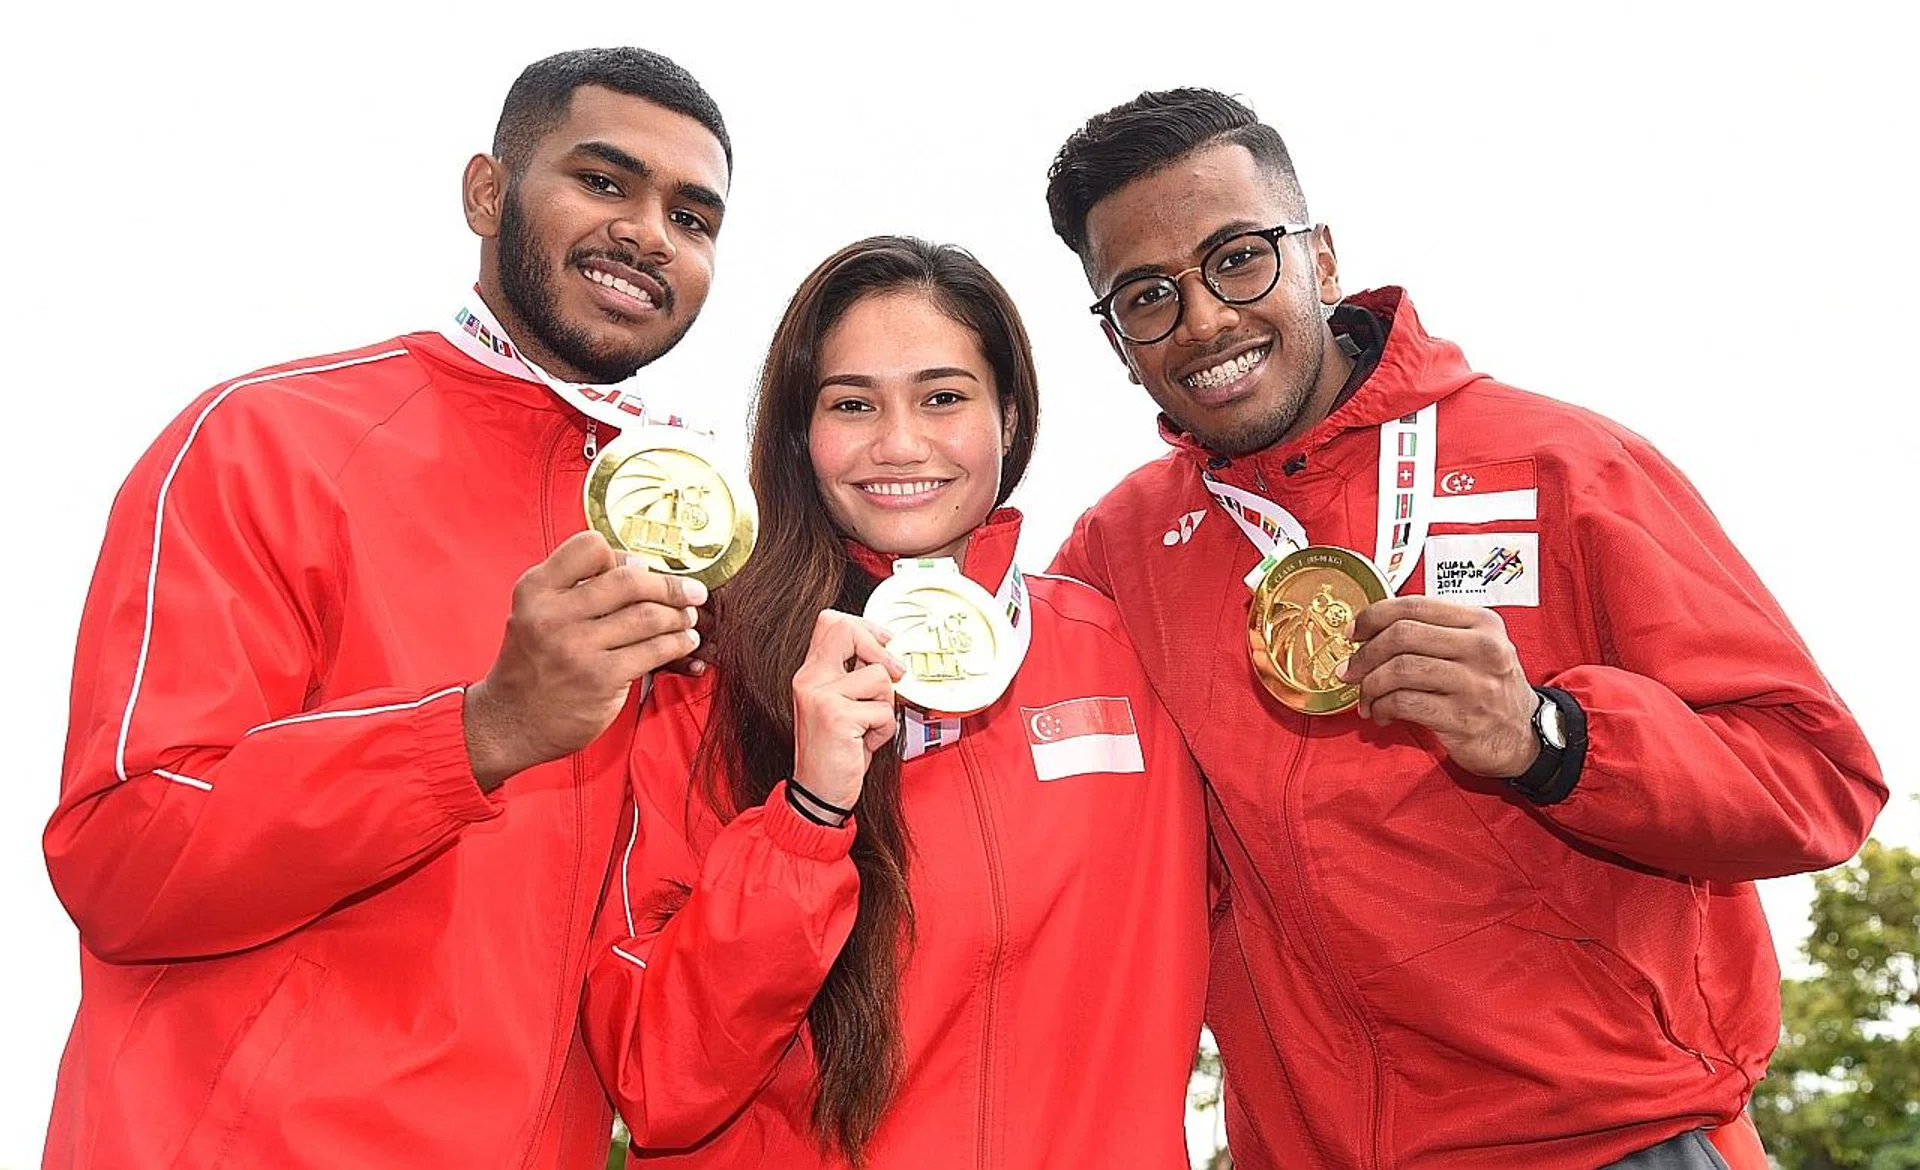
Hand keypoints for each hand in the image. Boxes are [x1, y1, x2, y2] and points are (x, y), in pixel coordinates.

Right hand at [465, 531, 706, 789]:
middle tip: (692, 592)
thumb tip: (640, 565)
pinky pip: (654, 651)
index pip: (590, 548)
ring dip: (679, 616)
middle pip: (629, 581)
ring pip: (648, 616)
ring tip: (688, 617)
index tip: (642, 568)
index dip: (622, 555)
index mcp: (535, 589)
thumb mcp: (535, 613)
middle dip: (670, 585)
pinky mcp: (600, 678)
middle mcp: (552, 614)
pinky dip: (678, 643)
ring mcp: (577, 647)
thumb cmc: (533, 663)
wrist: (511, 721)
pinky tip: (684, 642)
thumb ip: (575, 587)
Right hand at [791, 610, 905, 814]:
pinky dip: (884, 730)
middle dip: (881, 651)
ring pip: (878, 676)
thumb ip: (856, 677)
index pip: (832, 622)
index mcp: (810, 673)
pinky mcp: (836, 716)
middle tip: (895, 674)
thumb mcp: (843, 706)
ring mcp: (820, 696)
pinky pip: (882, 710)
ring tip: (869, 726)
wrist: (818, 793)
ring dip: (885, 705)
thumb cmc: (836, 751)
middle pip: (846, 629)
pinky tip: (866, 743)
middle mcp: (809, 679)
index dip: (865, 626)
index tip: (885, 643)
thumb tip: (889, 652)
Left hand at [1338, 596, 1538, 777]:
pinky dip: (1383, 708)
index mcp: (1481, 622)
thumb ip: (1432, 634)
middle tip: (1350, 671)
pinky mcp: (1463, 717)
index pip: (1414, 606)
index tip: (1353, 633)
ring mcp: (1475, 683)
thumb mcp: (1474, 648)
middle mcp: (1481, 648)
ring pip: (1400, 670)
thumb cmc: (1489, 689)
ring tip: (1366, 699)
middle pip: (1402, 635)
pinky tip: (1382, 714)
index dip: (1373, 616)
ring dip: (1371, 686)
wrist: (1524, 736)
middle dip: (1365, 655)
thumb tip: (1370, 632)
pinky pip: (1405, 703)